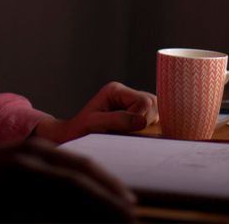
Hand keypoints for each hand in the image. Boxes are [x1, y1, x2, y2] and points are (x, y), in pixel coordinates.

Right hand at [0, 137, 135, 221]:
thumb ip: (51, 174)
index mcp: (37, 149)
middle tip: (131, 218)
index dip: (108, 184)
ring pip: (60, 199)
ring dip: (88, 213)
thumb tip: (91, 192)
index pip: (82, 166)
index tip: (130, 201)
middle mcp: (26, 159)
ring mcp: (10, 179)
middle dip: (106, 202)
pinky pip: (34, 218)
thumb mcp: (22, 164)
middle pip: (77, 183)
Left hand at [33, 82, 158, 144]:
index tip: (129, 131)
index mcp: (116, 91)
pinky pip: (153, 120)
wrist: (72, 138)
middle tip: (130, 134)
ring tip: (132, 135)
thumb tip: (142, 121)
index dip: (141, 117)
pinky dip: (149, 129)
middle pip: (153, 104)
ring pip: (156, 111)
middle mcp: (126, 94)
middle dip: (147, 121)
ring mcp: (132, 104)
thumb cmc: (80, 131)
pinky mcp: (136, 115)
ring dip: (149, 126)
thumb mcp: (95, 124)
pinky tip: (137, 136)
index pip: (143, 101)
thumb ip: (118, 120)